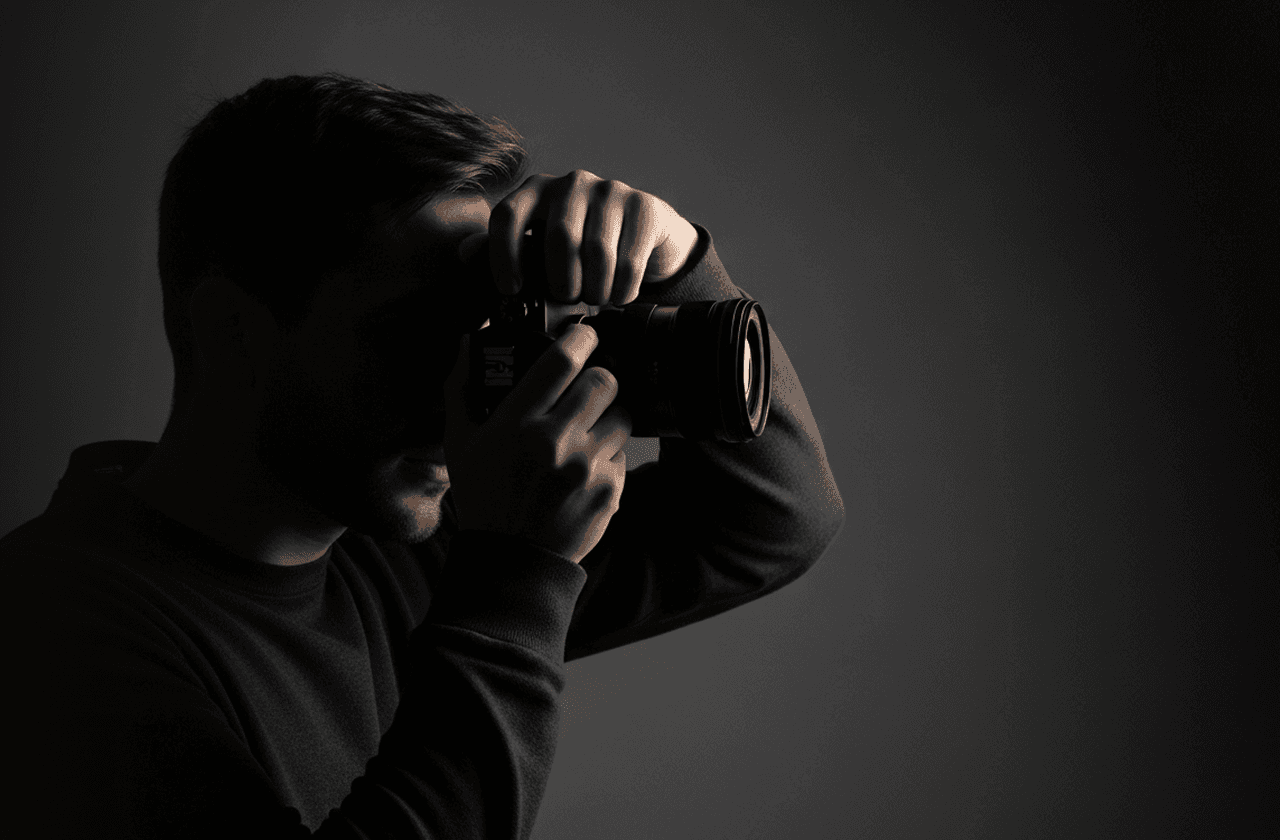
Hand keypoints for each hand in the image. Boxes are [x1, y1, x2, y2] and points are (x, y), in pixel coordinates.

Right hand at [441, 322, 630, 564]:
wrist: (511, 559)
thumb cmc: (483, 496)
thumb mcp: (460, 443)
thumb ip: (462, 388)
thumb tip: (469, 342)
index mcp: (517, 424)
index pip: (561, 361)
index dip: (580, 337)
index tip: (586, 334)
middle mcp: (555, 442)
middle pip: (604, 380)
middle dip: (599, 378)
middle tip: (589, 387)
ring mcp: (586, 467)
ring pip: (623, 414)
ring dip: (609, 415)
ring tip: (589, 429)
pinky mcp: (610, 490)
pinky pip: (623, 452)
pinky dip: (609, 454)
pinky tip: (586, 467)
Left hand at [484, 170, 699, 305]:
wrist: (644, 233)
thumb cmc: (581, 246)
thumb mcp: (540, 247)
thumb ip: (504, 252)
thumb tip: (465, 253)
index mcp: (536, 190)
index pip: (507, 216)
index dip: (503, 256)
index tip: (511, 290)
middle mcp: (570, 183)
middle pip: (558, 237)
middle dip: (561, 280)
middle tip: (567, 299)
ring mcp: (609, 190)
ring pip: (596, 251)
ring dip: (595, 288)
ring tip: (595, 299)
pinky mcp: (643, 205)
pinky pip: (628, 258)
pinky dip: (622, 288)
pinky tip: (619, 294)